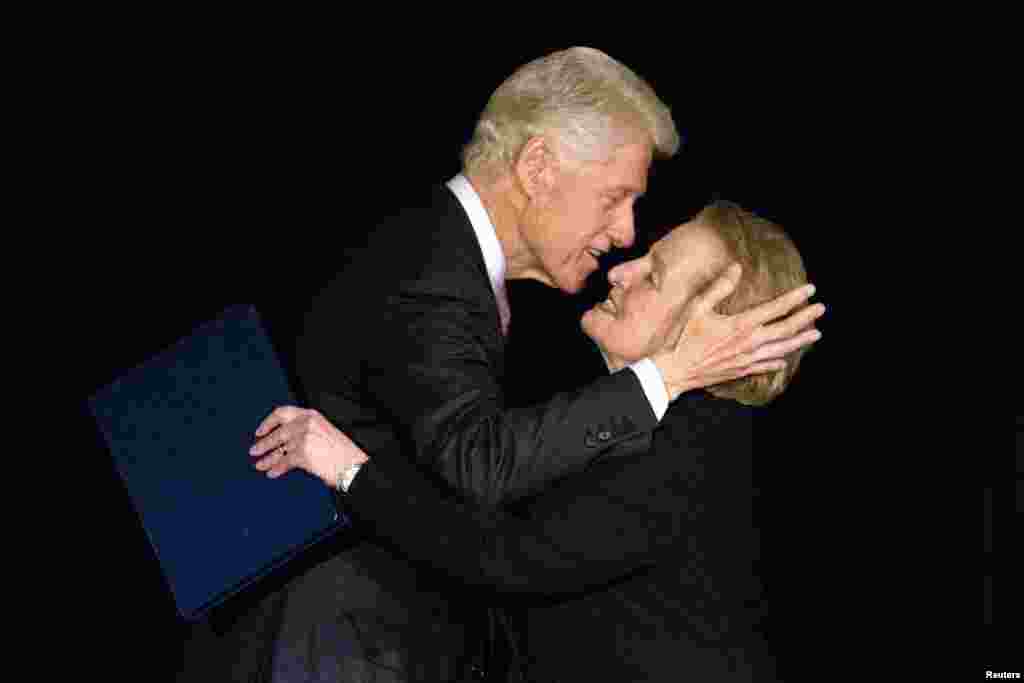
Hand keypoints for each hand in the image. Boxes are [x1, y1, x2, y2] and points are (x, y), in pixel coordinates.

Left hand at [249, 406, 368, 486]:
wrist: (353, 465)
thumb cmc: (343, 452)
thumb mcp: (324, 432)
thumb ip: (306, 431)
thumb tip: (285, 442)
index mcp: (311, 415)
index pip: (283, 413)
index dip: (268, 422)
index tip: (260, 431)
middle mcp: (306, 423)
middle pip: (277, 432)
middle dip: (264, 443)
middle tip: (254, 450)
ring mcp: (303, 437)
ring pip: (278, 448)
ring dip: (268, 458)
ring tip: (260, 465)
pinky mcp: (302, 453)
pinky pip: (284, 462)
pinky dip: (277, 468)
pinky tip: (272, 473)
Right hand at [652, 263, 823, 400]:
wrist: (678, 370)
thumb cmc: (686, 338)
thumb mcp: (698, 308)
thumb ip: (719, 287)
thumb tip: (736, 268)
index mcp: (741, 324)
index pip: (776, 308)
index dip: (795, 298)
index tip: (810, 289)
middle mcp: (750, 342)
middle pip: (786, 329)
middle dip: (806, 318)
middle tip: (821, 309)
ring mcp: (748, 358)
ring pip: (782, 349)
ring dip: (800, 341)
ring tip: (816, 334)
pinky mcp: (742, 370)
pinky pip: (766, 366)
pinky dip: (778, 362)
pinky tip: (785, 360)